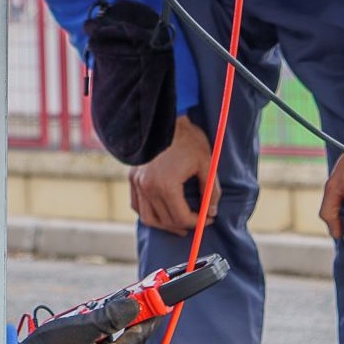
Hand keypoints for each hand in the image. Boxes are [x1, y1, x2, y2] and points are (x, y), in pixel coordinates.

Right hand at [6, 297, 157, 343]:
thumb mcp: (80, 327)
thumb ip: (110, 316)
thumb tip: (136, 305)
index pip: (138, 338)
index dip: (146, 316)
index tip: (154, 300)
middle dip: (128, 323)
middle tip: (125, 301)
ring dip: (111, 332)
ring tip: (96, 313)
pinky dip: (99, 343)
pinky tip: (86, 331)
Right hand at [128, 114, 219, 234]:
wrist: (163, 118)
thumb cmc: (187, 139)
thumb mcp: (206, 165)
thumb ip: (210, 192)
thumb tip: (211, 212)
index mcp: (166, 186)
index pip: (181, 217)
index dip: (198, 222)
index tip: (209, 219)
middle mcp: (147, 187)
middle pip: (165, 220)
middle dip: (185, 224)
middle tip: (199, 221)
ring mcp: (137, 182)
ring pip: (148, 217)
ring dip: (165, 225)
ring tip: (179, 225)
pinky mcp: (132, 177)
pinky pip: (136, 204)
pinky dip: (148, 213)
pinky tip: (161, 212)